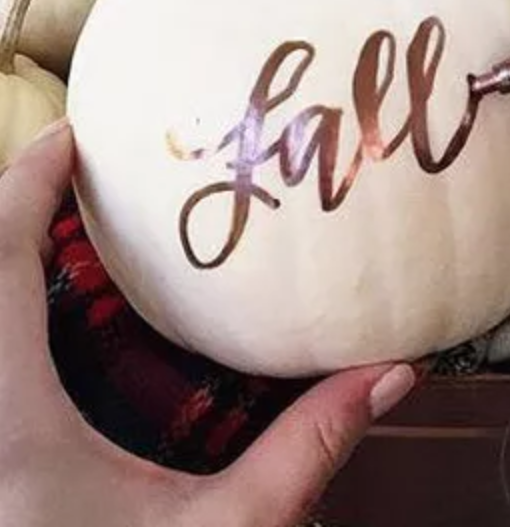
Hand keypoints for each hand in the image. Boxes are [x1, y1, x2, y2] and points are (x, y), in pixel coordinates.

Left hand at [0, 124, 415, 526]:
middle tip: (78, 172)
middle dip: (15, 209)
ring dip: (5, 260)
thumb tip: (394, 371)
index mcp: (10, 416)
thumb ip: (304, 451)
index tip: (72, 134)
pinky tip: (49, 322)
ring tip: (62, 229)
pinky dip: (7, 308)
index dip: (27, 180)